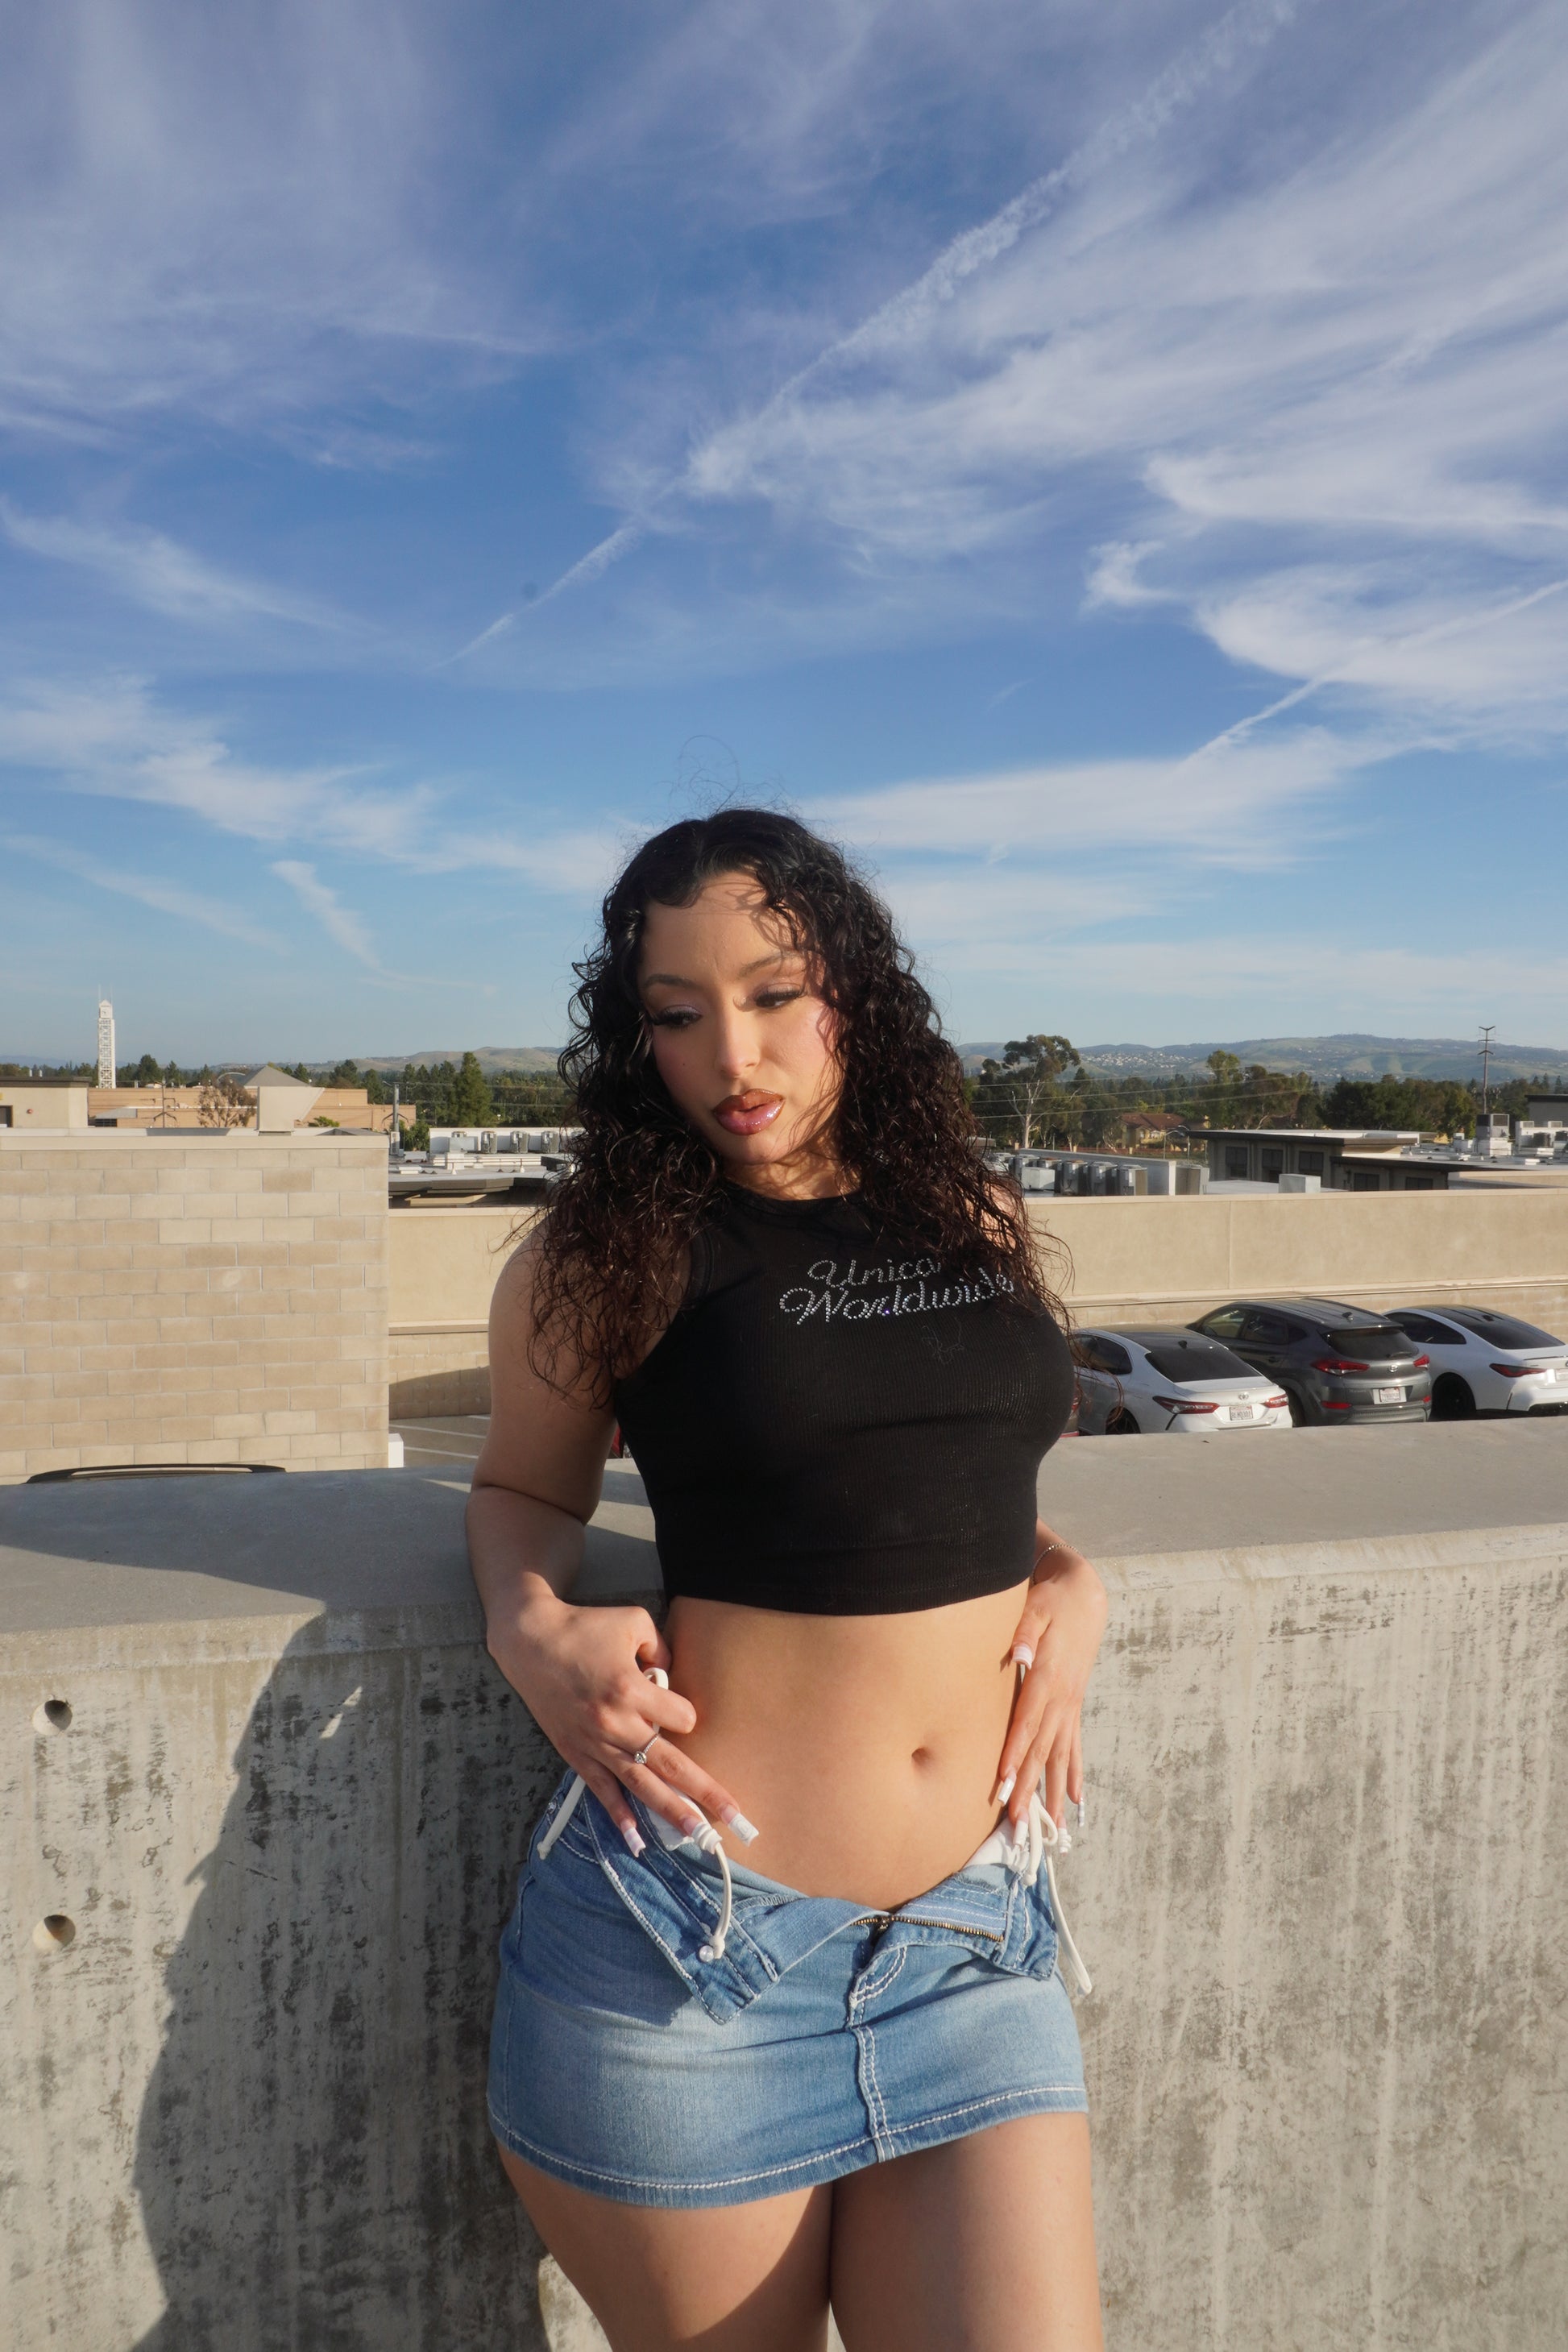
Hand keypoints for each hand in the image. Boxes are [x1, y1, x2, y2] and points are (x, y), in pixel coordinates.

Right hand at [487, 1593, 752, 1853]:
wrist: (530, 1642)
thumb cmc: (584, 1627)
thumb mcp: (633, 1622)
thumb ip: (662, 1648)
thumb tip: (671, 1675)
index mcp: (630, 1689)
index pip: (681, 1717)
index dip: (686, 1713)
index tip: (677, 1706)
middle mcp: (615, 1723)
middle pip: (670, 1764)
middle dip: (705, 1791)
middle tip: (734, 1818)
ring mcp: (595, 1742)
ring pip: (641, 1784)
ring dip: (670, 1810)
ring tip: (697, 1835)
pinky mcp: (575, 1753)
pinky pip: (602, 1789)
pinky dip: (619, 1814)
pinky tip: (636, 1838)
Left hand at [991, 1537, 1107, 1838]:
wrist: (1084, 1594)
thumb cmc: (1051, 1599)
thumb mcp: (1036, 1607)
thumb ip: (1026, 1633)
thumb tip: (1021, 1658)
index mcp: (1048, 1678)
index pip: (1027, 1723)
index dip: (1015, 1754)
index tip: (1004, 1783)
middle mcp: (1062, 1698)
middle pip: (1041, 1749)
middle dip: (1028, 1787)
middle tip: (1017, 1822)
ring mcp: (1071, 1704)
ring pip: (1059, 1755)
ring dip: (1052, 1791)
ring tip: (1051, 1829)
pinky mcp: (1074, 1705)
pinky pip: (1073, 1746)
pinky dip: (1073, 1774)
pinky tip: (1075, 1802)